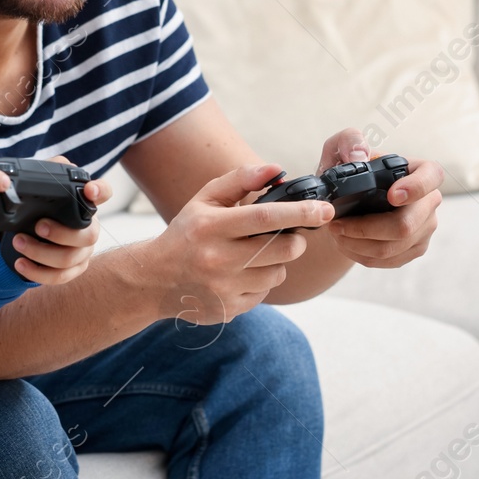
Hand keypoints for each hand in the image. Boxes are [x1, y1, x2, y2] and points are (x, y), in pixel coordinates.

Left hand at [7, 155, 110, 285]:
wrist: (29, 231)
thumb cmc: (42, 206)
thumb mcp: (43, 184)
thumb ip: (51, 170)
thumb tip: (56, 168)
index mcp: (86, 203)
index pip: (103, 192)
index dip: (100, 191)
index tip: (89, 190)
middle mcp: (90, 228)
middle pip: (88, 235)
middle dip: (60, 233)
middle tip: (37, 226)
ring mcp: (83, 252)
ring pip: (69, 259)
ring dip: (40, 252)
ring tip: (18, 242)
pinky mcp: (73, 269)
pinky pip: (59, 277)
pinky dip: (37, 272)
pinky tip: (20, 264)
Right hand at [143, 163, 332, 326]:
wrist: (154, 279)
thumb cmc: (186, 233)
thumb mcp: (204, 200)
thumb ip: (240, 180)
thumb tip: (276, 169)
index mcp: (211, 226)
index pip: (264, 217)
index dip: (299, 212)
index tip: (324, 210)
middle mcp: (217, 258)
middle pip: (281, 248)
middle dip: (296, 239)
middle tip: (290, 233)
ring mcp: (223, 287)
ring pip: (277, 273)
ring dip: (277, 262)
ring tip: (255, 255)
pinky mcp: (229, 309)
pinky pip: (265, 292)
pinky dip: (261, 281)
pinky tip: (241, 274)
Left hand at [317, 127, 442, 267]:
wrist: (346, 201)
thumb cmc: (348, 172)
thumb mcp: (340, 149)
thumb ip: (349, 142)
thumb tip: (359, 157)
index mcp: (418, 170)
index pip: (432, 177)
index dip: (416, 188)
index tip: (391, 196)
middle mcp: (428, 200)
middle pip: (406, 225)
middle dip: (365, 228)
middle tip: (336, 224)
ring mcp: (424, 227)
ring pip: (393, 247)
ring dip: (357, 244)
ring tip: (335, 233)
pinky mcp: (413, 248)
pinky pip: (388, 260)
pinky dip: (361, 255)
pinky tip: (345, 244)